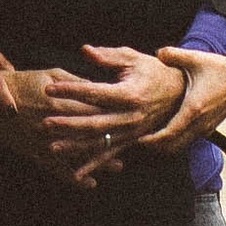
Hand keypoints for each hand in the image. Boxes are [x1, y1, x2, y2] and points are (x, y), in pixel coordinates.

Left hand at [39, 44, 183, 152]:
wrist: (179, 93)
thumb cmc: (153, 72)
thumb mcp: (133, 58)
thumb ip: (108, 56)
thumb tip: (85, 51)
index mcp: (129, 94)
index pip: (94, 92)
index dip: (70, 90)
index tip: (49, 88)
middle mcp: (130, 117)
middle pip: (94, 122)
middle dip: (68, 124)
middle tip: (45, 123)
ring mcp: (131, 132)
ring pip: (100, 142)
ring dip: (76, 146)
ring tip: (52, 147)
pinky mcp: (132, 141)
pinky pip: (110, 155)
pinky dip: (93, 165)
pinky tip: (76, 175)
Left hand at [139, 48, 225, 157]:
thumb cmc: (220, 69)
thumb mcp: (196, 59)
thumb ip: (174, 55)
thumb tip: (158, 53)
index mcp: (193, 109)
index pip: (169, 134)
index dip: (152, 140)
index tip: (137, 138)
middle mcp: (199, 123)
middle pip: (173, 147)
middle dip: (155, 146)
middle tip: (137, 139)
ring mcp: (205, 128)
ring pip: (181, 146)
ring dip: (165, 145)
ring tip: (148, 137)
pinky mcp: (208, 128)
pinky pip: (188, 141)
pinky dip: (175, 141)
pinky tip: (165, 131)